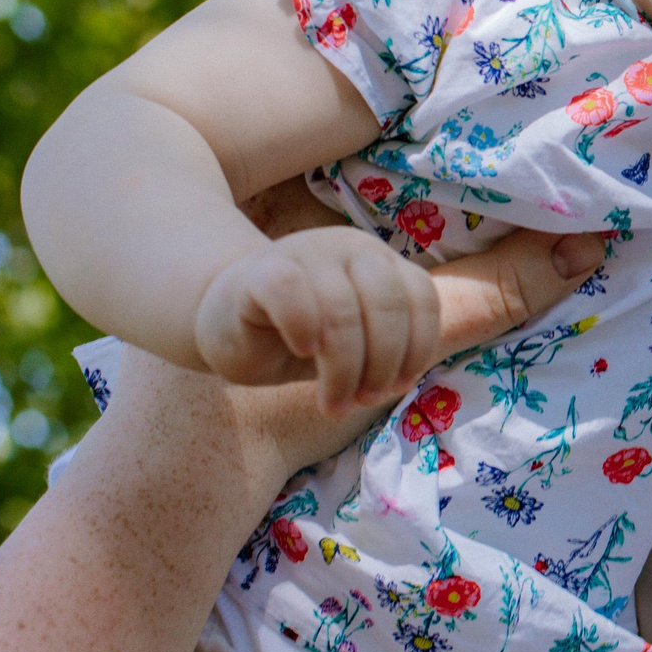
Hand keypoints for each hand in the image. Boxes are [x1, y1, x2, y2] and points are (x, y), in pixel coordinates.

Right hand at [194, 225, 447, 413]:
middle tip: (364, 400)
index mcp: (382, 263)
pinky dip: (303, 328)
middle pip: (387, 304)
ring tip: (333, 403)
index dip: (417, 348)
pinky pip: (290, 293)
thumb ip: (385, 350)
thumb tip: (399, 380)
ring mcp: (306, 252)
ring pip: (341, 310)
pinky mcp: (260, 269)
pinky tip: (302, 352)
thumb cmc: (302, 338)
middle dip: (382, 363)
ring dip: (344, 369)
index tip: (398, 386)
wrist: (230, 324)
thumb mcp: (357, 344)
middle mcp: (350, 248)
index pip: (421, 298)